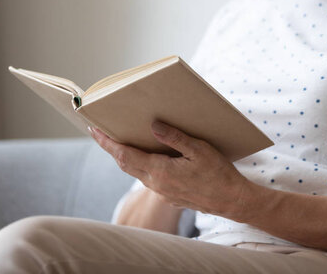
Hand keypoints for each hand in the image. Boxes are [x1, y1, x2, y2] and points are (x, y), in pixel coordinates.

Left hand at [89, 121, 252, 219]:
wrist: (232, 201)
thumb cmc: (219, 174)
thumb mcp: (199, 149)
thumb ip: (175, 138)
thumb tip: (153, 125)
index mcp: (160, 172)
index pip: (124, 155)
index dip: (107, 143)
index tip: (94, 130)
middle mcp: (156, 184)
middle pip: (125, 164)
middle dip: (111, 147)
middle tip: (99, 131)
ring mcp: (162, 191)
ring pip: (136, 171)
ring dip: (125, 156)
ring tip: (119, 140)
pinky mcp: (169, 195)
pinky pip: (148, 177)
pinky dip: (140, 165)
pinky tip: (146, 155)